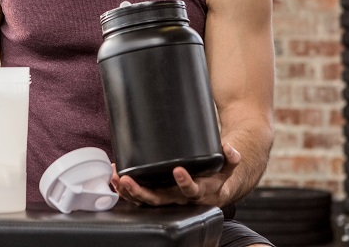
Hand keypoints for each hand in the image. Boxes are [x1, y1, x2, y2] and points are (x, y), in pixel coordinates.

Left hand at [110, 142, 240, 206]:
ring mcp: (170, 198)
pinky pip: (143, 197)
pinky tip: (116, 177)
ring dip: (130, 192)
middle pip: (161, 200)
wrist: (219, 187)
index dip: (185, 183)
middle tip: (127, 179)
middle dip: (142, 192)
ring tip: (117, 177)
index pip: (193, 191)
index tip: (177, 170)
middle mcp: (183, 199)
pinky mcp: (161, 195)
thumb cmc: (221, 174)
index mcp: (202, 192)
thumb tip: (228, 148)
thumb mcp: (230, 165)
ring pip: (148, 201)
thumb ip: (232, 157)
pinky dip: (128, 190)